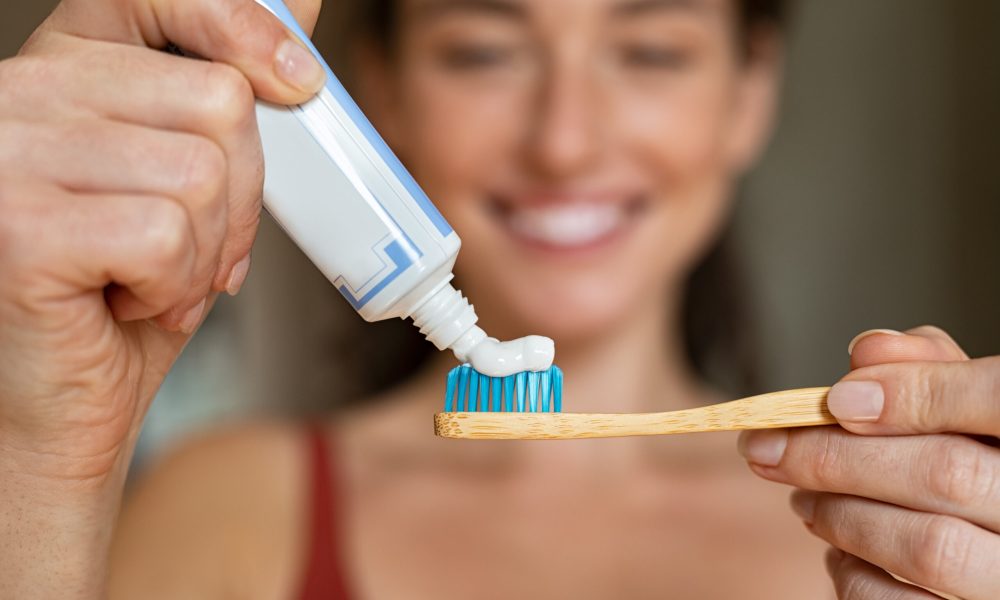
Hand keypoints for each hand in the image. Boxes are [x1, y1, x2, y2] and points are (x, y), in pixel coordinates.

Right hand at [0, 0, 321, 595]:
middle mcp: (24, 91)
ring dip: (207, 251)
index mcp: (67, 63)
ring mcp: (10, 154)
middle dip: (242, 195)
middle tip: (201, 247)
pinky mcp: (19, 225)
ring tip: (161, 282)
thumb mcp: (190, 178)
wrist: (59, 402)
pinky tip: (133, 303)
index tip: (297, 85)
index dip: (243, 28)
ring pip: (201, 172)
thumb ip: (226, 91)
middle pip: (218, 100)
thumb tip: (300, 3)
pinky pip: (165, 233)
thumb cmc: (126, 293)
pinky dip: (174, 286)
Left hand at [738, 326, 999, 599]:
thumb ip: (930, 373)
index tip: (837, 400)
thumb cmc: (979, 465)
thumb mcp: (968, 411)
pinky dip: (853, 573)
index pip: (998, 397)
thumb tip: (867, 352)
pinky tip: (840, 551)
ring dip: (840, 515)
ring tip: (801, 499)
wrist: (988, 544)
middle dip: (838, 457)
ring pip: (928, 547)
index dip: (915, 393)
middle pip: (947, 474)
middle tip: (769, 448)